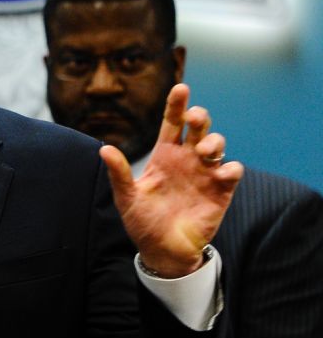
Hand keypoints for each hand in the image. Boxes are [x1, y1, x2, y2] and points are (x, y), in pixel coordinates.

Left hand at [100, 84, 242, 277]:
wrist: (162, 250)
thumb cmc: (142, 221)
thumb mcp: (126, 196)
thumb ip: (119, 172)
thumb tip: (104, 149)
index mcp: (164, 155)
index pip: (172, 122)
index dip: (177, 104)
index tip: (181, 88)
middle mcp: (186, 159)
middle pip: (198, 127)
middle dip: (200, 116)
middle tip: (194, 118)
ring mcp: (204, 173)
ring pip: (217, 144)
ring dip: (214, 141)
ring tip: (203, 151)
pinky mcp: (220, 190)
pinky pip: (232, 170)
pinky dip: (231, 167)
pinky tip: (221, 171)